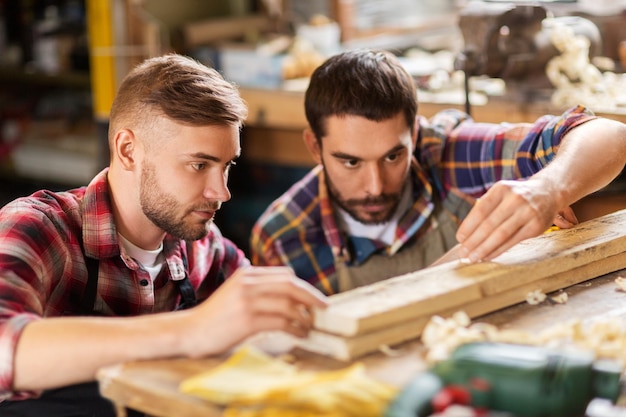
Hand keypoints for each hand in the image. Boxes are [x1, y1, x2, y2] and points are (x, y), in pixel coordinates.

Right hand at [179, 266, 327, 356]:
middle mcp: (248, 283)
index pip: (285, 275)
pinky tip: (300, 334)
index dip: (305, 287)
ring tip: (310, 326)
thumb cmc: (216, 317)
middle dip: (311, 298)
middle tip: (323, 309)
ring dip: (304, 317)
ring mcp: (247, 301)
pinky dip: (295, 328)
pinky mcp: (247, 320)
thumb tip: (292, 297)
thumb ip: (259, 289)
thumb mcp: (237, 293)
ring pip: (288, 304)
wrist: (190, 331)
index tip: (316, 299)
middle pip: (291, 286)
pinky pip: (281, 322)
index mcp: (247, 274)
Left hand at [455, 179, 577, 262]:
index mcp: (501, 189)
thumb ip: (485, 208)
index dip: (468, 226)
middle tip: (463, 253)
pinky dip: (498, 250)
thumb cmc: (516, 196)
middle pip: (489, 224)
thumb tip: (466, 233)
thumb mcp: (501, 193)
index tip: (459, 238)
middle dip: (474, 241)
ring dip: (484, 248)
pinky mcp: (536, 226)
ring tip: (473, 257)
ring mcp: (527, 213)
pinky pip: (513, 241)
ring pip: (501, 235)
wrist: (548, 192)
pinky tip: (488, 256)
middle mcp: (515, 199)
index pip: (481, 210)